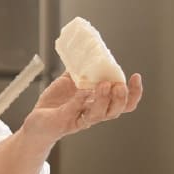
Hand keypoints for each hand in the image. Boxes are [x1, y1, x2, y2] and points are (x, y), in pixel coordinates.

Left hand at [24, 74, 142, 142]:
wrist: (37, 120)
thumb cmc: (56, 103)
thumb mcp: (69, 82)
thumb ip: (79, 69)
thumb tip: (86, 51)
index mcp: (99, 104)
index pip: (124, 103)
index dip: (134, 92)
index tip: (136, 76)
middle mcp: (93, 114)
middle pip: (116, 111)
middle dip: (121, 98)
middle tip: (119, 86)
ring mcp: (80, 119)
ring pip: (99, 115)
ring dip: (103, 100)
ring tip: (104, 85)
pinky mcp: (65, 121)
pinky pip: (74, 111)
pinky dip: (79, 101)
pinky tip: (82, 90)